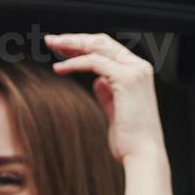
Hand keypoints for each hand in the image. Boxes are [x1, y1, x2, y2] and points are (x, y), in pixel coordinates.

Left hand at [45, 32, 166, 164]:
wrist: (142, 155)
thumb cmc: (130, 140)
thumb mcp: (115, 112)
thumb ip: (108, 94)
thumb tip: (98, 82)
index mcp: (138, 72)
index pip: (108, 49)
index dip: (84, 45)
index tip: (62, 48)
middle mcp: (139, 67)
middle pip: (102, 42)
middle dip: (75, 39)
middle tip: (51, 41)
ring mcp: (134, 71)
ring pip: (97, 47)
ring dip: (71, 45)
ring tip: (51, 48)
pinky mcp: (126, 78)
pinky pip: (94, 62)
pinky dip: (75, 63)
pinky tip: (59, 68)